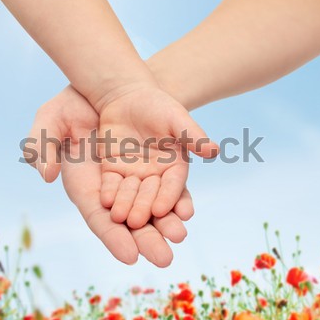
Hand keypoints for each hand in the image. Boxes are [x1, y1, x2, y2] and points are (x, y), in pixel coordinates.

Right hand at [24, 86, 192, 266]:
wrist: (104, 85)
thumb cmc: (72, 103)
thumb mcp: (50, 119)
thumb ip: (42, 146)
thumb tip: (46, 176)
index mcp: (86, 185)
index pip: (99, 218)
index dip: (113, 237)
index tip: (130, 256)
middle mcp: (113, 187)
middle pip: (130, 221)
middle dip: (147, 239)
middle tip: (164, 258)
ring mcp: (135, 176)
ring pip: (152, 206)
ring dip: (166, 222)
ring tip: (179, 234)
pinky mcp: (155, 162)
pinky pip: (167, 185)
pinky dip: (176, 197)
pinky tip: (186, 209)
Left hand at [98, 84, 218, 229]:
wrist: (128, 96)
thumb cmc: (158, 105)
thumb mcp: (176, 118)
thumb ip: (193, 136)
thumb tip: (215, 151)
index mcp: (175, 165)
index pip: (173, 185)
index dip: (168, 197)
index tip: (162, 210)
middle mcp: (155, 174)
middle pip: (150, 195)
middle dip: (144, 208)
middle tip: (137, 223)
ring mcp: (133, 174)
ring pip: (130, 193)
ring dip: (125, 206)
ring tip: (119, 218)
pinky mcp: (113, 169)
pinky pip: (111, 183)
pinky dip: (109, 192)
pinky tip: (105, 201)